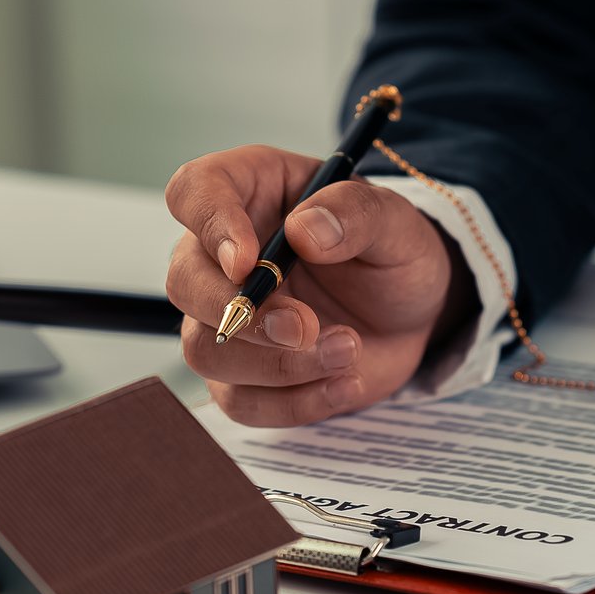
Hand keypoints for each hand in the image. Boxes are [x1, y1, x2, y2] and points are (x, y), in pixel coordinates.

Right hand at [164, 145, 471, 425]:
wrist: (409, 315)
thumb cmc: (392, 253)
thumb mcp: (394, 221)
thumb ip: (356, 214)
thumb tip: (305, 231)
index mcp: (250, 192)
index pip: (193, 192)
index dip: (210, 224)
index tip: (249, 260)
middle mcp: (222, 254)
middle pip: (185, 281)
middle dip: (243, 313)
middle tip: (307, 326)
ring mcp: (225, 318)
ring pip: (205, 350)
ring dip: (277, 364)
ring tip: (349, 351)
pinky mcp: (242, 375)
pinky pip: (240, 401)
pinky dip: (295, 401)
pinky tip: (345, 382)